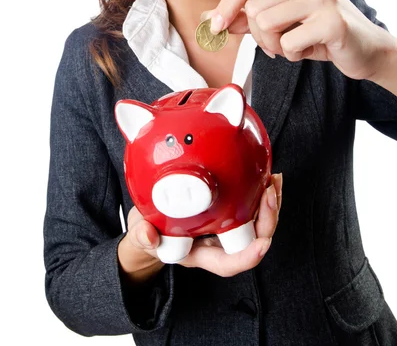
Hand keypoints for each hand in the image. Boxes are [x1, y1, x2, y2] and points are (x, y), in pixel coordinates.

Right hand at [118, 173, 281, 279]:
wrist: (151, 223)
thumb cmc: (149, 230)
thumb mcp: (140, 233)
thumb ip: (142, 236)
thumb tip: (148, 236)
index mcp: (200, 254)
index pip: (229, 262)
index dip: (249, 257)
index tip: (263, 244)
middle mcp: (219, 243)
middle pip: (253, 239)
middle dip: (268, 218)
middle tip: (270, 192)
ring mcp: (226, 227)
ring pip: (258, 222)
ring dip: (271, 202)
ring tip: (274, 180)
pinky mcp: (229, 210)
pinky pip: (252, 205)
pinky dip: (260, 190)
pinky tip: (264, 174)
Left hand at [203, 0, 395, 81]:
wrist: (364, 48)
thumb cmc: (319, 31)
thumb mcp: (281, 20)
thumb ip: (246, 16)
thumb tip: (210, 18)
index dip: (227, 3)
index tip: (216, 26)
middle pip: (253, 7)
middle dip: (259, 35)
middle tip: (280, 42)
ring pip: (265, 25)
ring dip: (275, 46)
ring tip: (297, 43)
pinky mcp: (331, 21)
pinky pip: (287, 44)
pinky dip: (294, 55)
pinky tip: (311, 48)